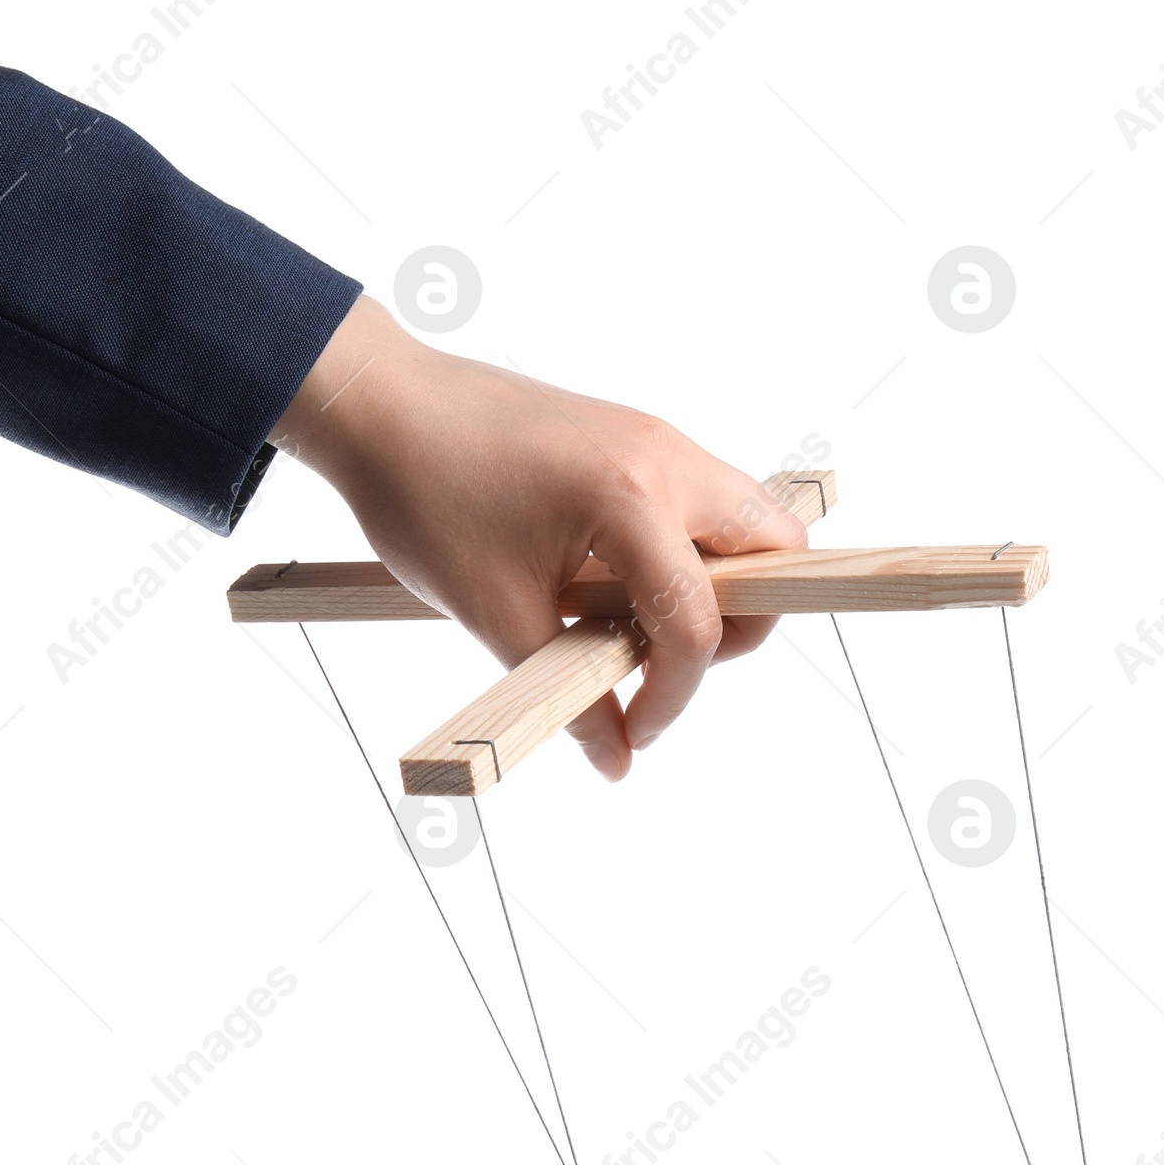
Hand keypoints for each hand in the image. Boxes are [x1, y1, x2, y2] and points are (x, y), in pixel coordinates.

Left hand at [269, 296, 805, 778]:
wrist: (383, 404)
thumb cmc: (425, 497)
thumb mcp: (496, 615)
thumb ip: (570, 697)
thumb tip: (616, 760)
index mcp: (632, 498)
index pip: (701, 622)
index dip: (675, 697)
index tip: (634, 731)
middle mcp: (667, 457)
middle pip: (780, 553)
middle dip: (741, 626)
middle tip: (663, 661)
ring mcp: (661, 440)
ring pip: (752, 525)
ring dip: (719, 588)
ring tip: (635, 625)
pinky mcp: (643, 439)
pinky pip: (707, 506)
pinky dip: (690, 556)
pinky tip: (616, 586)